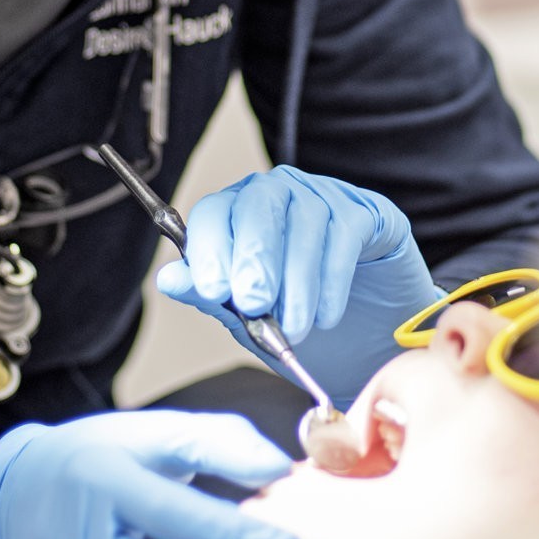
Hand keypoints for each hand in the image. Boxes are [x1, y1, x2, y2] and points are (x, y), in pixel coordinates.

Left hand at [158, 165, 442, 401]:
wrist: (370, 342)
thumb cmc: (302, 323)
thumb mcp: (248, 320)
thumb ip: (213, 297)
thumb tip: (168, 279)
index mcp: (238, 215)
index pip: (213, 213)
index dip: (208, 249)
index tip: (211, 291)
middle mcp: (280, 196)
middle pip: (258, 204)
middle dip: (253, 256)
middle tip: (253, 304)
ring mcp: (326, 198)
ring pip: (305, 220)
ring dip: (296, 280)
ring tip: (295, 328)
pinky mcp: (368, 213)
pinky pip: (345, 235)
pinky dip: (333, 280)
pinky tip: (327, 316)